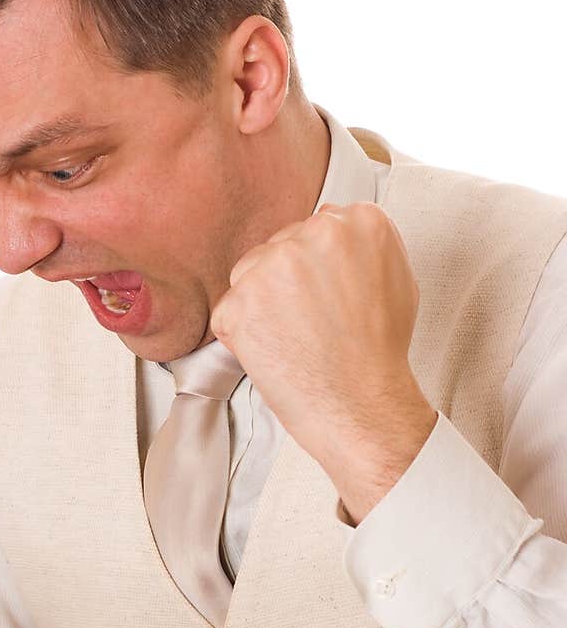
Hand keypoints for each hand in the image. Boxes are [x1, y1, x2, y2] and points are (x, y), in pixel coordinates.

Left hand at [210, 202, 432, 479]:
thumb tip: (339, 236)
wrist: (362, 404)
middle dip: (288, 281)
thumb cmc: (380, 353)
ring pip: (251, 273)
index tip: (324, 290)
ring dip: (262, 301)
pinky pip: (230, 311)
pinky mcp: (240, 301)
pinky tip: (276, 349)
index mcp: (359, 222)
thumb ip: (364, 246)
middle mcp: (315, 234)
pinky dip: (243, 333)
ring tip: (295, 336)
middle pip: (282, 247)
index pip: (317, 227)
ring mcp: (273, 267)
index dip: (317, 266)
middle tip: (312, 320)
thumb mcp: (398, 279)